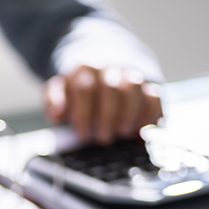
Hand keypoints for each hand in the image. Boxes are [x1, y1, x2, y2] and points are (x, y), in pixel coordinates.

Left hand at [44, 65, 162, 144]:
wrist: (100, 70)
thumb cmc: (77, 91)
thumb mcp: (58, 93)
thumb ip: (53, 102)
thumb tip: (57, 114)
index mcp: (84, 70)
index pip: (84, 89)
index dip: (84, 115)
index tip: (83, 135)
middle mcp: (109, 69)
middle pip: (112, 88)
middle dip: (108, 117)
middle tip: (103, 138)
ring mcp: (130, 75)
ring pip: (135, 89)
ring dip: (129, 115)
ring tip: (121, 134)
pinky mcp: (148, 86)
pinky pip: (154, 96)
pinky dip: (149, 115)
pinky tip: (139, 131)